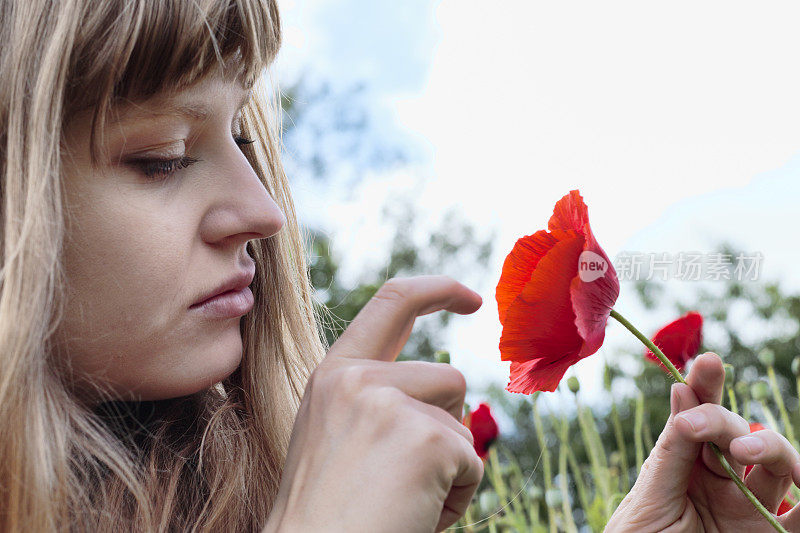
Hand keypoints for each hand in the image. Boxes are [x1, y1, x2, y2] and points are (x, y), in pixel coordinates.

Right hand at [264, 276, 483, 532]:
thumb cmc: (328, 513)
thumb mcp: (338, 435)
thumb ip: (380, 399)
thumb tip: (448, 385)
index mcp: (334, 374)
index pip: (393, 302)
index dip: (438, 290)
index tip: (472, 298)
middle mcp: (359, 378)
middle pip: (449, 378)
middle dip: (446, 429)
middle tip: (405, 479)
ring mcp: (390, 404)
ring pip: (463, 422)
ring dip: (450, 465)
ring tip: (405, 500)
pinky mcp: (425, 439)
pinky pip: (472, 463)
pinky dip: (457, 496)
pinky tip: (415, 515)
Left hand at [606, 352, 799, 531]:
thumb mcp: (649, 496)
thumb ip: (671, 452)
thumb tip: (682, 392)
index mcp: (684, 465)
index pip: (698, 418)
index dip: (705, 387)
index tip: (707, 363)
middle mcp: (722, 480)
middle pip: (737, 432)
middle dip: (723, 420)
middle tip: (702, 427)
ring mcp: (752, 506)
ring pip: (779, 461)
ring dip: (770, 445)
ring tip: (746, 449)